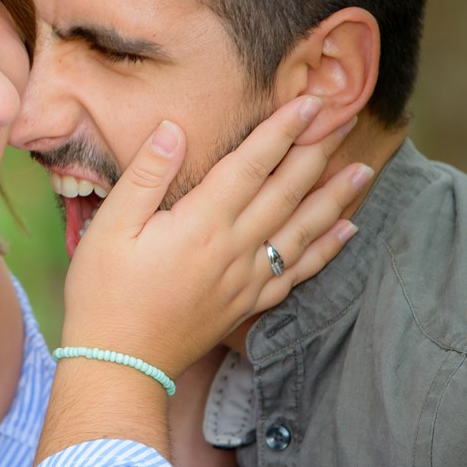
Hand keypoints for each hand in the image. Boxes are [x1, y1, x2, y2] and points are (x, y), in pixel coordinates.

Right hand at [61, 95, 370, 378]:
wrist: (119, 364)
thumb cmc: (103, 293)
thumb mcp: (110, 227)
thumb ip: (146, 175)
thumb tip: (174, 129)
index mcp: (200, 224)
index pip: (251, 165)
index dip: (282, 130)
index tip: (310, 102)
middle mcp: (233, 249)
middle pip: (286, 191)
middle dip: (317, 151)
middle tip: (345, 119)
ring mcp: (246, 280)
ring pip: (302, 230)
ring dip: (335, 197)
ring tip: (363, 169)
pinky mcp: (247, 305)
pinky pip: (298, 272)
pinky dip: (327, 250)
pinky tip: (347, 231)